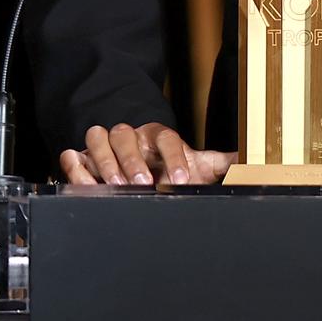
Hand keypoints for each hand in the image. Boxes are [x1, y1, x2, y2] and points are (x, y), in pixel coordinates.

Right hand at [60, 122, 236, 186]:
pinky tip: (83, 180)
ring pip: (98, 137)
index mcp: (159, 135)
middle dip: (134, 160)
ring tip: (115, 185)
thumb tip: (249, 162)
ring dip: (105, 161)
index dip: (174, 157)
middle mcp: (131, 135)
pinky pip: (73, 155)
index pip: (167, 138)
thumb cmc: (166, 162)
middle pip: (127, 135)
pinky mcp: (83, 157)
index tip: (181, 180)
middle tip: (143, 183)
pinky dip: (75, 166)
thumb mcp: (193, 161)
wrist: (137, 156)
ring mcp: (105, 143)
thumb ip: (218, 163)